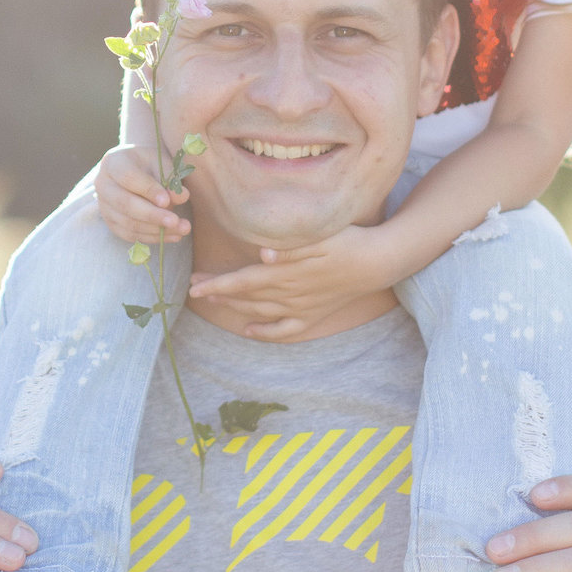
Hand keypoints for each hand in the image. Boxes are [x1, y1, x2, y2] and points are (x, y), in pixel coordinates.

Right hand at [94, 144, 190, 246]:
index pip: (129, 177)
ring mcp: (104, 206)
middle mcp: (103, 185)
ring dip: (156, 230)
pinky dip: (153, 237)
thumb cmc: (151, 163)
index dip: (148, 190)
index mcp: (113, 162)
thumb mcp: (162, 163)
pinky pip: (130, 235)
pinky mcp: (111, 223)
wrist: (137, 169)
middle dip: (152, 215)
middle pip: (125, 204)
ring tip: (182, 229)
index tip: (167, 200)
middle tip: (176, 221)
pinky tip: (173, 236)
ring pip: (128, 223)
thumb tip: (182, 197)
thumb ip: (171, 178)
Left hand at [184, 223, 398, 340]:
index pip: (244, 280)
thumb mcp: (321, 238)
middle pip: (247, 296)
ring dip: (235, 307)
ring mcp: (301, 308)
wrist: (377, 263)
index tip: (194, 285)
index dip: (218, 284)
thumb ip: (291, 248)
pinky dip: (265, 333)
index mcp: (288, 273)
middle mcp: (291, 294)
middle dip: (219, 292)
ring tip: (215, 301)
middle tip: (194, 286)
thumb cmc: (348, 242)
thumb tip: (263, 254)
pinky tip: (249, 331)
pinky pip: (285, 331)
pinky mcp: (312, 315)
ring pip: (261, 312)